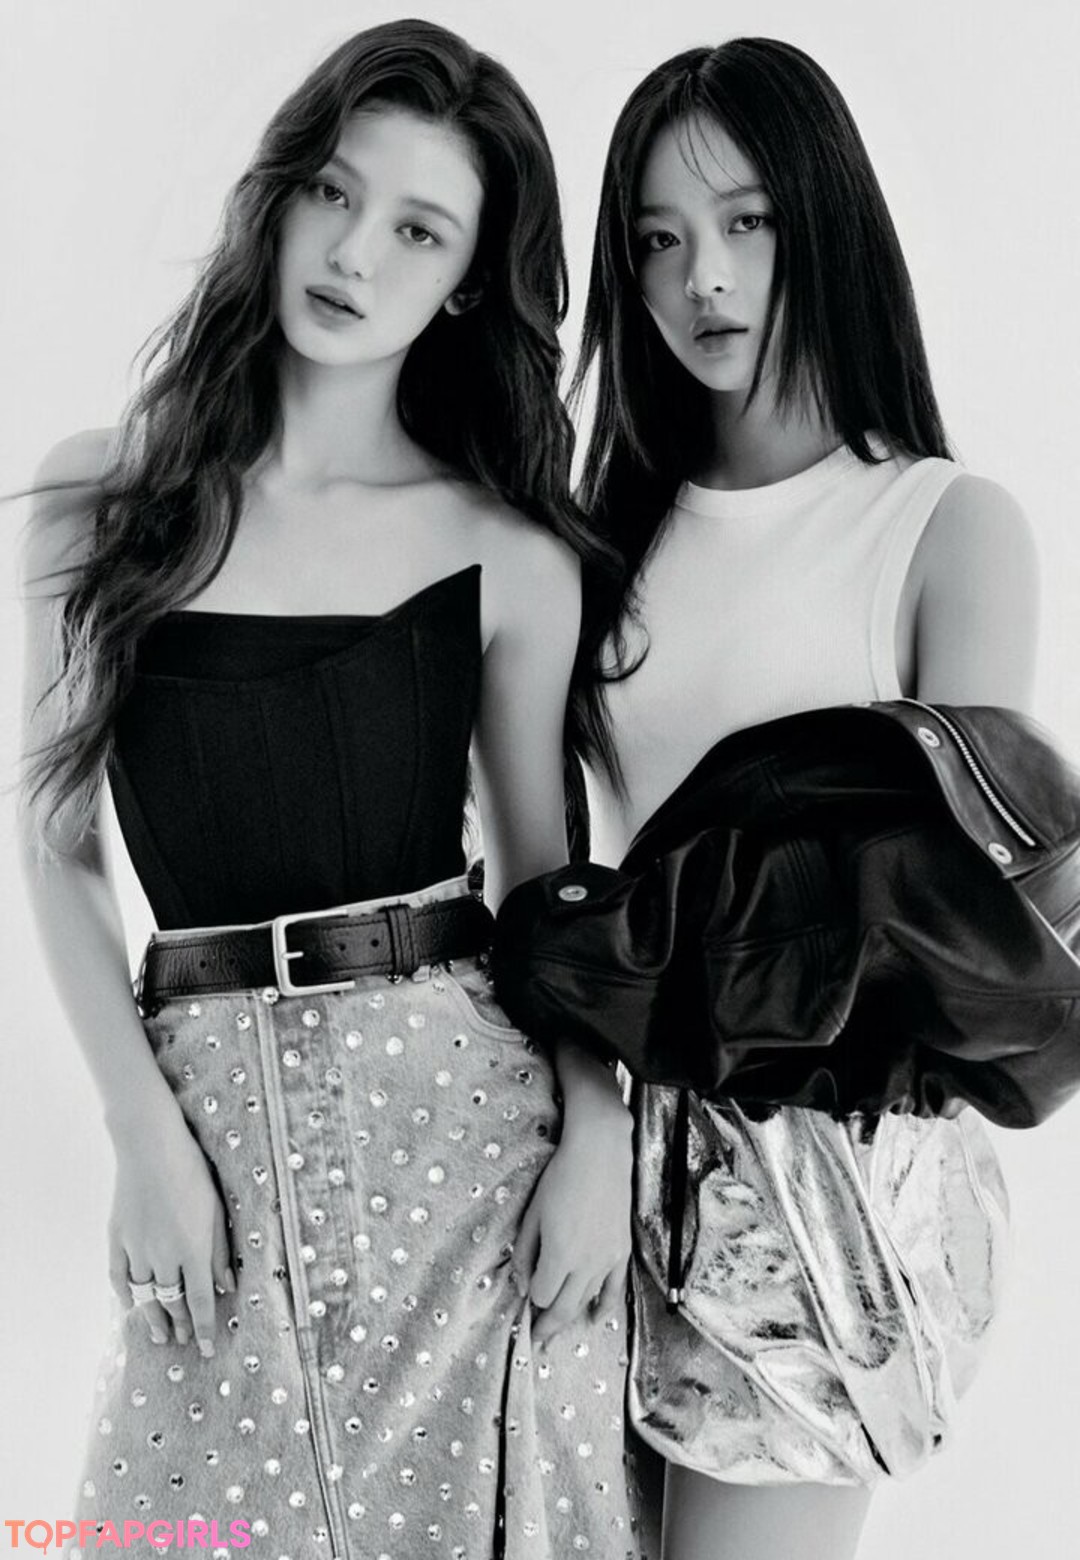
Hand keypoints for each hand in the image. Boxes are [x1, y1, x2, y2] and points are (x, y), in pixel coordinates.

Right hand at [108, 1101, 233, 1355]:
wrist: (150, 1147)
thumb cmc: (192, 1172)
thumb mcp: (216, 1210)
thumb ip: (220, 1251)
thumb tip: (226, 1285)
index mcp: (193, 1249)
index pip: (201, 1301)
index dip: (204, 1327)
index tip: (205, 1348)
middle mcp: (163, 1255)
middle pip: (172, 1302)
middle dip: (181, 1324)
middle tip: (184, 1339)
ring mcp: (136, 1248)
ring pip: (145, 1296)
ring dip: (153, 1318)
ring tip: (161, 1334)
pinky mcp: (116, 1238)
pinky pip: (118, 1277)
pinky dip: (124, 1295)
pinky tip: (131, 1306)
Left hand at [511, 1110, 632, 1347]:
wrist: (600, 1154)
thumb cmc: (560, 1177)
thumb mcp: (533, 1214)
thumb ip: (526, 1253)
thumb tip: (521, 1287)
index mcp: (559, 1254)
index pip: (541, 1295)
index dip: (531, 1300)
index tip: (524, 1299)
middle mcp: (585, 1263)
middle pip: (563, 1307)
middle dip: (547, 1325)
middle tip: (536, 1338)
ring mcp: (607, 1259)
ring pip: (586, 1302)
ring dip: (570, 1319)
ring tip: (556, 1331)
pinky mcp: (622, 1251)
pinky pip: (615, 1290)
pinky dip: (604, 1309)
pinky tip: (595, 1320)